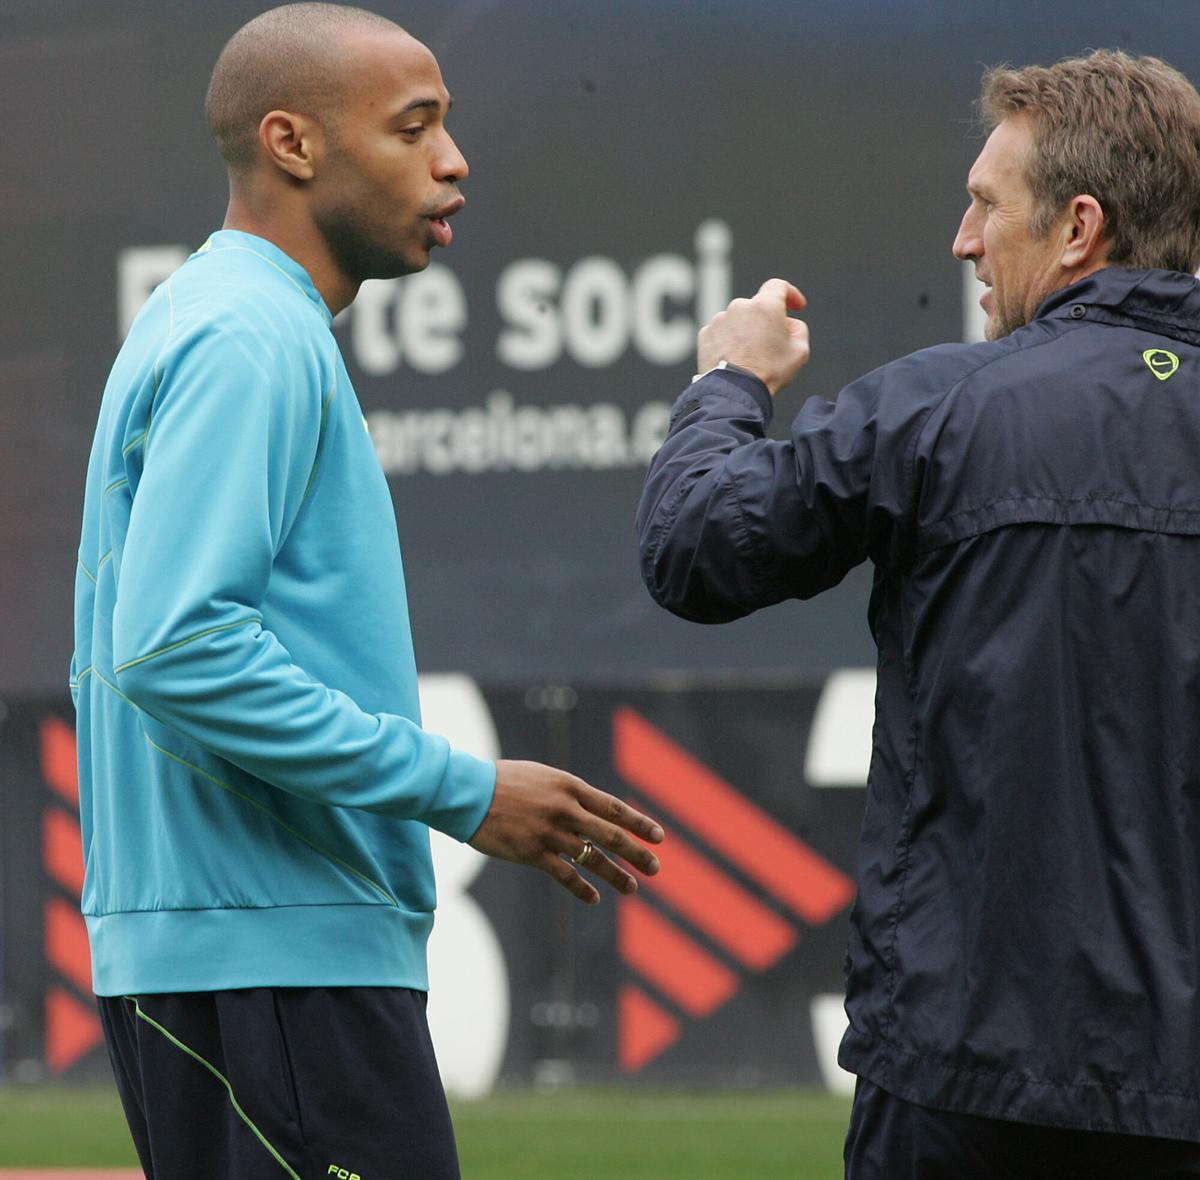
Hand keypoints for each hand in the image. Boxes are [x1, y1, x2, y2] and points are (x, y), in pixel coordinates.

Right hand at [468, 759, 663, 903]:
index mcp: (569, 786)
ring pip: (592, 857)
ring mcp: (550, 833)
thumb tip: (589, 810)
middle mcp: (565, 809)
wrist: (468, 792)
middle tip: (656, 867)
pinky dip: (582, 888)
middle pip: (610, 834)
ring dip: (615, 875)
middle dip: (636, 852)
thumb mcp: (542, 777)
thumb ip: (567, 793)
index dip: (638, 823)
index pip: (613, 807)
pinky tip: (594, 898)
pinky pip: (565, 875)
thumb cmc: (503, 781)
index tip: (659, 836)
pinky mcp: (532, 853)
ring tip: (633, 888)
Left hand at [696, 278, 809, 395]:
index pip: (778, 287)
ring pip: (738, 321)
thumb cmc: (769, 372)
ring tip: (750, 358)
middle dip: (765, 321)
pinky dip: (728, 342)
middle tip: (772, 345)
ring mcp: (719, 320)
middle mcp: (739, 306)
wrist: (734, 393)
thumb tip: (786, 324)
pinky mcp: (705, 335)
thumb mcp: (800, 351)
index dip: (790, 294)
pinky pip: (721, 333)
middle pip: (757, 307)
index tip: (795, 307)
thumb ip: (798, 329)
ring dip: (745, 332)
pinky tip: (734, 361)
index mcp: (765, 306)